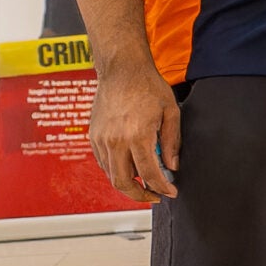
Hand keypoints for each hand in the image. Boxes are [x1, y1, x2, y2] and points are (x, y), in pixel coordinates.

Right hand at [89, 58, 180, 202]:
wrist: (121, 69)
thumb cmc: (148, 86)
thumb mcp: (171, 112)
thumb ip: (172, 142)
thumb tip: (172, 166)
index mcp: (137, 135)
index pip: (149, 174)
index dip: (162, 188)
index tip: (171, 192)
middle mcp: (115, 140)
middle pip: (123, 182)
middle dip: (141, 195)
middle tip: (155, 196)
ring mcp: (101, 139)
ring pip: (111, 175)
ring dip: (128, 184)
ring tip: (145, 182)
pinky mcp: (94, 136)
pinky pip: (104, 162)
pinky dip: (117, 170)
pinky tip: (131, 167)